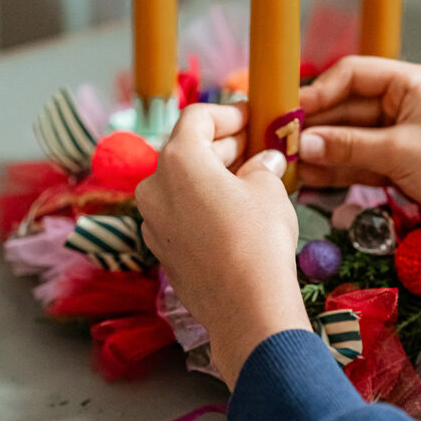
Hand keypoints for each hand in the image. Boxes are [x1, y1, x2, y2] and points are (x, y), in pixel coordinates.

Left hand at [135, 103, 310, 388]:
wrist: (245, 308)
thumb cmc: (258, 239)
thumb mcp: (268, 189)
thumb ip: (261, 165)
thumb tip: (263, 162)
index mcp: (178, 159)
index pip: (197, 117)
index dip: (228, 112)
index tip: (251, 118)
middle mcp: (154, 185)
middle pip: (185, 149)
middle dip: (222, 145)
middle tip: (256, 147)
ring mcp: (152, 220)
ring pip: (180, 183)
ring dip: (211, 176)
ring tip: (248, 180)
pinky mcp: (159, 249)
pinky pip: (178, 213)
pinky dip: (201, 204)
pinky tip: (232, 213)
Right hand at [298, 55, 420, 215]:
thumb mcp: (399, 152)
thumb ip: (348, 146)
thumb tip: (304, 144)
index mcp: (408, 83)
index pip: (350, 75)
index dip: (317, 92)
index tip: (289, 115)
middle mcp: (400, 103)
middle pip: (344, 109)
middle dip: (313, 128)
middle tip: (278, 146)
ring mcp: (398, 135)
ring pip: (348, 139)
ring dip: (320, 152)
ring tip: (285, 167)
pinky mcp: (398, 165)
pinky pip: (358, 162)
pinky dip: (336, 171)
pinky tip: (308, 179)